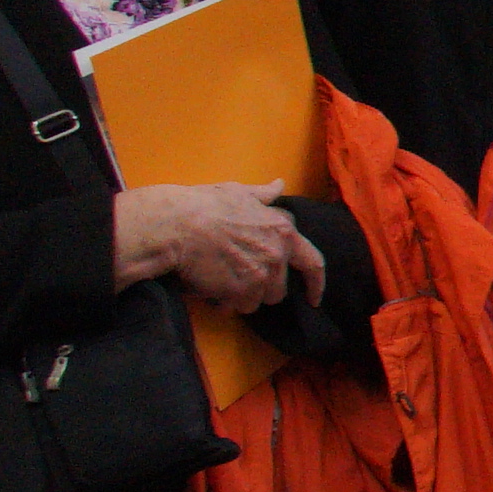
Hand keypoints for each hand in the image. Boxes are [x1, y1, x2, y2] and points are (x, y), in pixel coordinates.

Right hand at [115, 182, 315, 312]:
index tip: (313, 298)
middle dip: (261, 286)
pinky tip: (212, 290)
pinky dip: (227, 303)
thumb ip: (264, 195)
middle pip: (279, 287)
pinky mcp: (242, 291)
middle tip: (238, 277)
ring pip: (259, 299)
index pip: (313, 263)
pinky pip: (239, 307)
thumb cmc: (205, 205)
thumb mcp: (239, 192)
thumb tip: (279, 185)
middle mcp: (278, 254)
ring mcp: (262, 274)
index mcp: (284, 230)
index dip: (315, 284)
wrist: (176, 224)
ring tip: (222, 281)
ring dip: (243, 295)